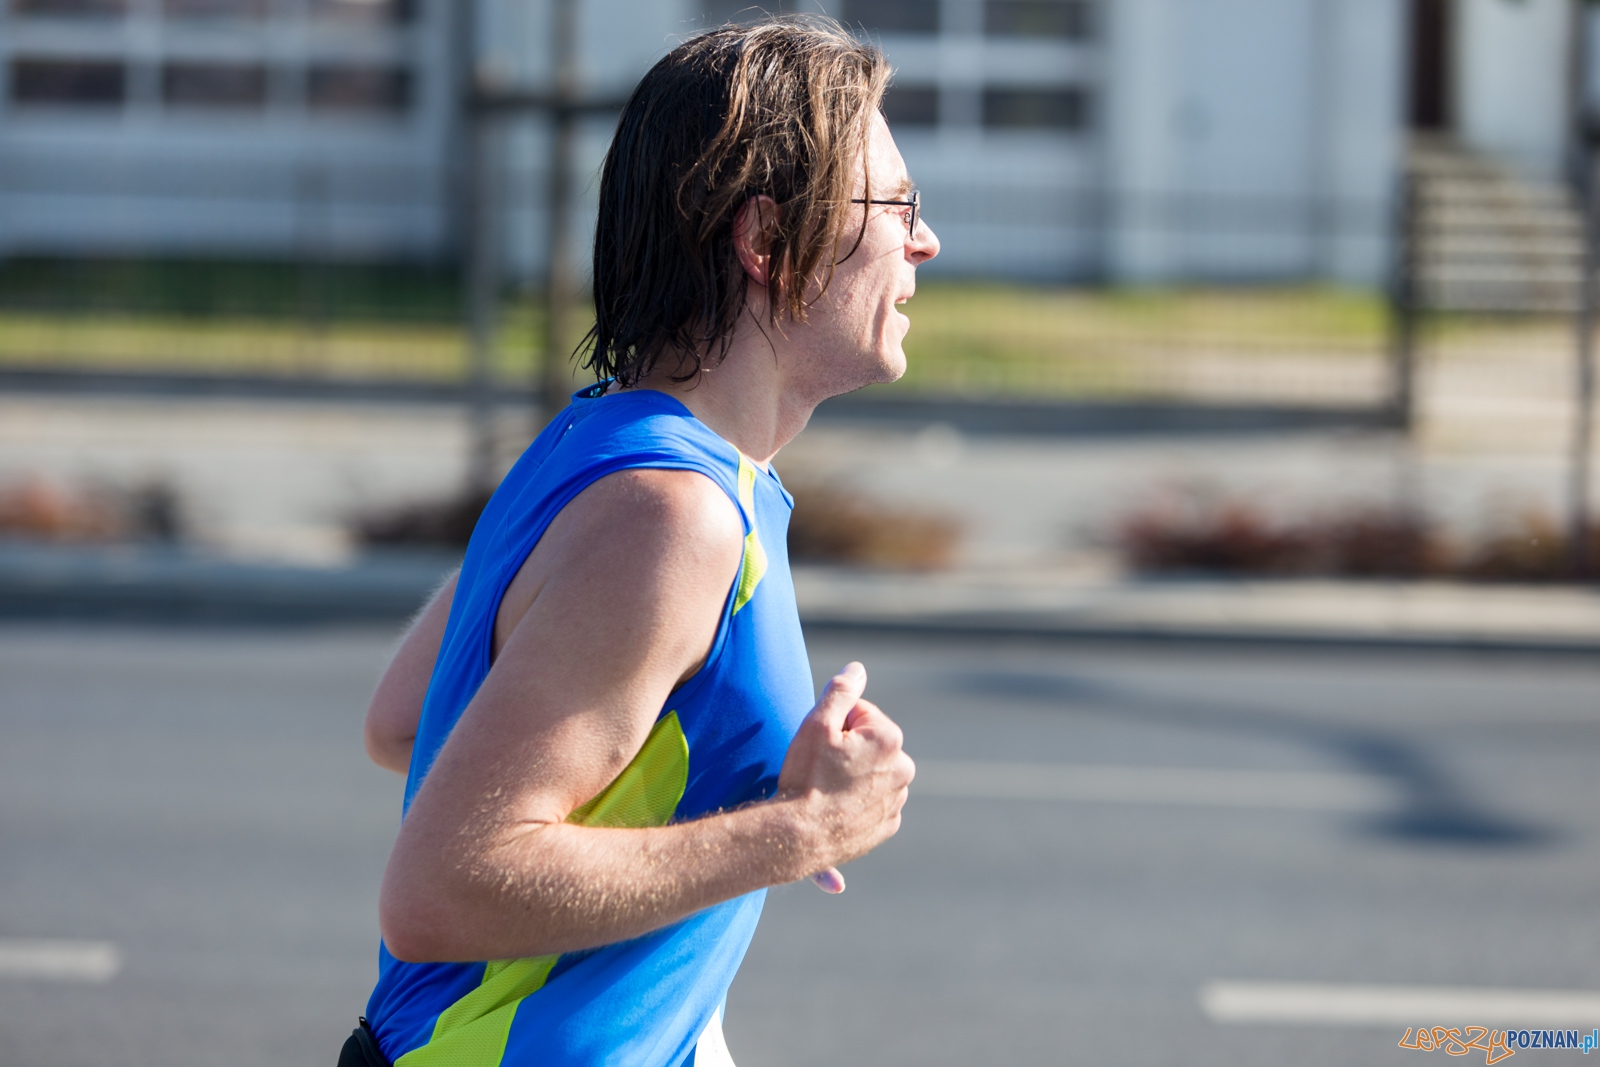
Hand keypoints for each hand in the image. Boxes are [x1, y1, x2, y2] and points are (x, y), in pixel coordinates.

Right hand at [776, 661, 914, 892]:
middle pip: (868, 744)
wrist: (798, 837)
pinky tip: (835, 807)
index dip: (833, 725)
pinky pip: (872, 802)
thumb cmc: (806, 778)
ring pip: (871, 773)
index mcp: (890, 739)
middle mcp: (903, 769)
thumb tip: (858, 669)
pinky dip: (857, 801)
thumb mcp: (816, 724)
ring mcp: (896, 801)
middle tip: (820, 768)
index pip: (858, 714)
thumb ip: (841, 691)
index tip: (820, 746)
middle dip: (847, 749)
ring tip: (826, 790)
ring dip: (853, 774)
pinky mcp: (887, 825)